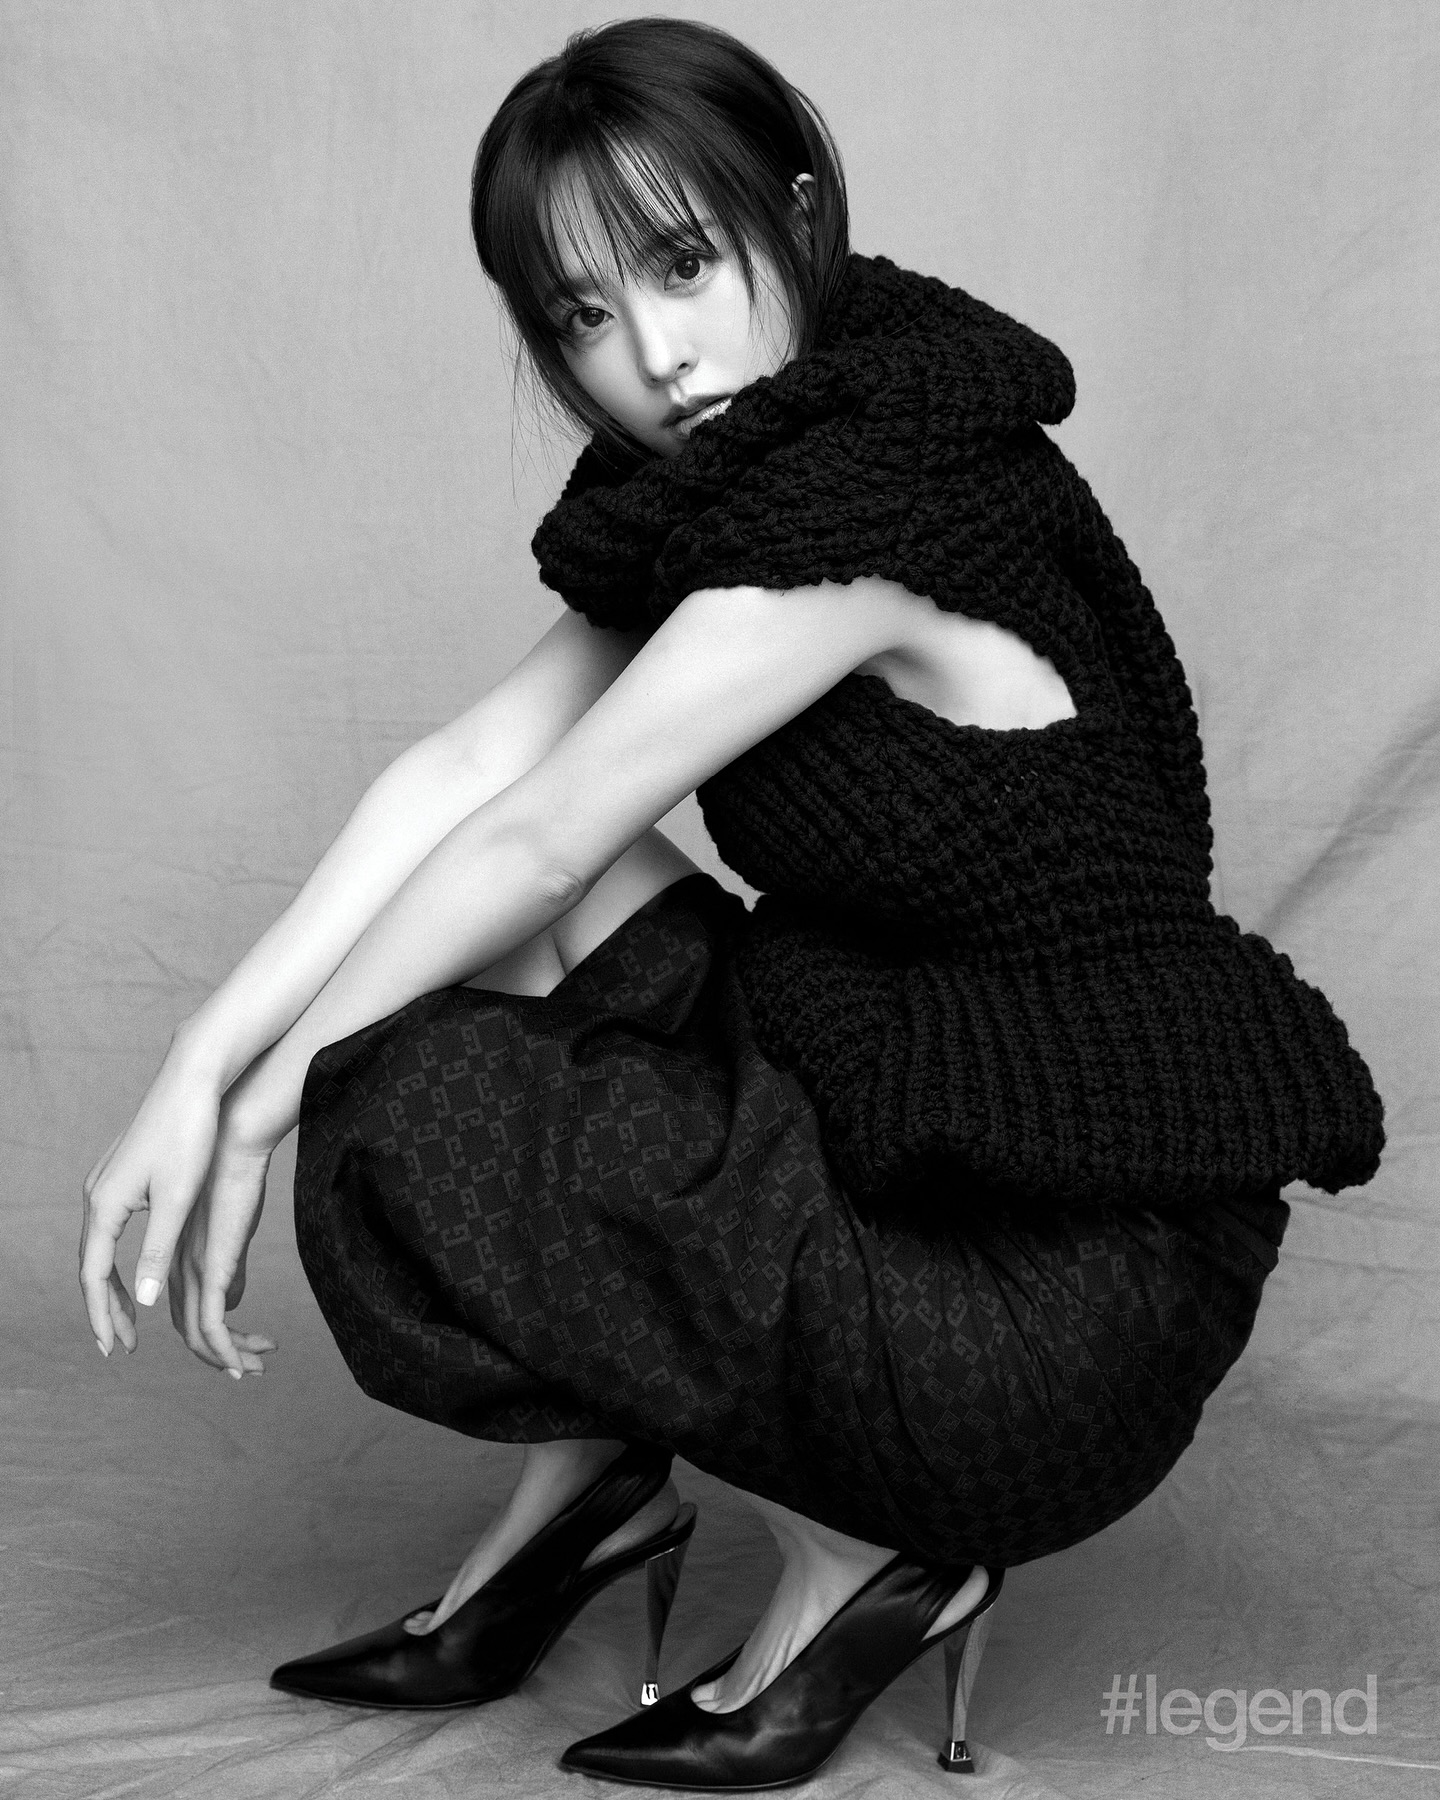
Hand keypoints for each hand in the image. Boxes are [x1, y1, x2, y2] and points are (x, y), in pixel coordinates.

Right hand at [80, 1033, 290, 1374]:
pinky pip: (111, 1229)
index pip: (95, 1277)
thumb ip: (159, 1251)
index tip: (112, 1350)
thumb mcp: (178, 1199)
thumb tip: (145, 1303)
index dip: (102, 1316)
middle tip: (119, 1346)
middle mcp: (97, 1195)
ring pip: (100, 1248)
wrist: (193, 1078)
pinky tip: (138, 1269)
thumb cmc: (190, 1134)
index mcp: (106, 1206)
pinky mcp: (123, 1173)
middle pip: (91, 1266)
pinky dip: (120, 1259)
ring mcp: (107, 1183)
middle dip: (104, 1308)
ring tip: (128, 1318)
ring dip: (111, 1285)